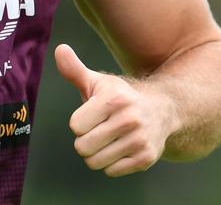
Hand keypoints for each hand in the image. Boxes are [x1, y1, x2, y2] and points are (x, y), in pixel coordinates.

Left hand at [54, 43, 176, 176]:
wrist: (161, 111)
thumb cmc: (120, 97)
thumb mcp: (97, 82)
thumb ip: (74, 70)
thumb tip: (60, 49)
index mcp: (113, 99)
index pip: (75, 126)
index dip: (79, 122)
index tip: (91, 116)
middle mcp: (129, 120)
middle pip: (83, 147)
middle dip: (85, 141)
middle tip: (99, 130)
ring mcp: (139, 140)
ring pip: (95, 162)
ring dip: (96, 154)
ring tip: (109, 139)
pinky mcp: (146, 158)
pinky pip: (111, 171)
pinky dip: (111, 164)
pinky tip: (121, 148)